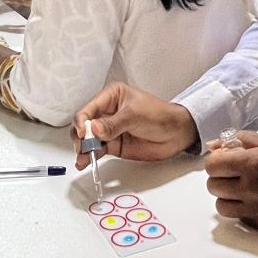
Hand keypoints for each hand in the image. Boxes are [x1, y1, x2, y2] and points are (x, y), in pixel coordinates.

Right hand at [71, 83, 199, 169]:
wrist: (177, 133)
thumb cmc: (160, 115)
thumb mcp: (135, 115)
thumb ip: (113, 124)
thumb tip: (93, 129)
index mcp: (111, 96)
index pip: (88, 109)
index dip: (82, 121)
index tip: (82, 133)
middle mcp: (107, 112)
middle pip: (84, 125)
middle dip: (80, 136)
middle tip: (84, 147)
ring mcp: (109, 130)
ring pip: (88, 139)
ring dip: (83, 149)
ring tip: (83, 158)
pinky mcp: (114, 145)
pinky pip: (98, 150)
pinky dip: (90, 156)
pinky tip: (86, 161)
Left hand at [205, 131, 257, 235]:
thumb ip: (240, 141)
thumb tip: (214, 145)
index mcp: (252, 164)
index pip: (212, 166)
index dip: (216, 162)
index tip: (225, 161)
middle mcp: (251, 189)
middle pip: (213, 187)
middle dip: (221, 178)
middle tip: (235, 175)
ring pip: (222, 208)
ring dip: (228, 197)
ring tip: (244, 191)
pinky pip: (242, 220)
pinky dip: (245, 211)